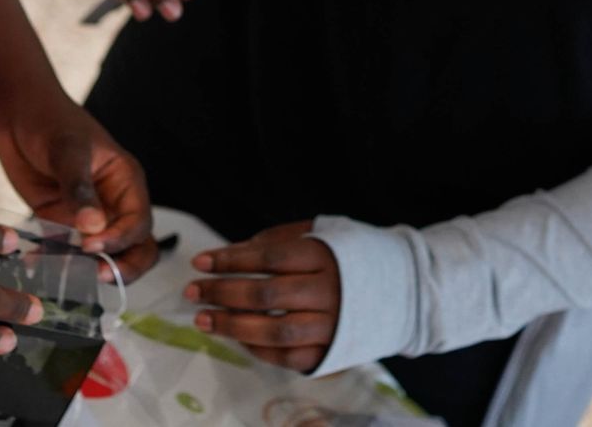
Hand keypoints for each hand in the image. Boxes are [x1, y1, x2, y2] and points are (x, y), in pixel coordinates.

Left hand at [0, 91, 159, 280]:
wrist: (16, 114)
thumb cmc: (50, 121)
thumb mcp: (67, 150)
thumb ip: (79, 188)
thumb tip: (94, 227)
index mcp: (126, 182)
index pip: (138, 223)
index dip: (121, 240)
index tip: (92, 246)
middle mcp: (112, 204)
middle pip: (135, 248)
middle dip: (122, 267)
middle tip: (97, 276)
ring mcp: (87, 217)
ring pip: (102, 256)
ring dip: (87, 269)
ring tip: (62, 273)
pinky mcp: (60, 223)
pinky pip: (65, 251)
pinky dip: (54, 261)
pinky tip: (34, 262)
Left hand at [187, 222, 341, 372]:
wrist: (400, 288)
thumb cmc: (346, 256)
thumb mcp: (318, 233)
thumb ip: (275, 241)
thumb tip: (228, 255)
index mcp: (324, 256)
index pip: (268, 257)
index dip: (230, 259)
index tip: (199, 261)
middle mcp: (329, 293)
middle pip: (266, 294)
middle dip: (222, 292)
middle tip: (191, 291)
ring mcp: (331, 327)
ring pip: (274, 332)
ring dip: (231, 326)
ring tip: (202, 319)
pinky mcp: (331, 354)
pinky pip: (287, 358)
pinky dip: (257, 349)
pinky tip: (235, 337)